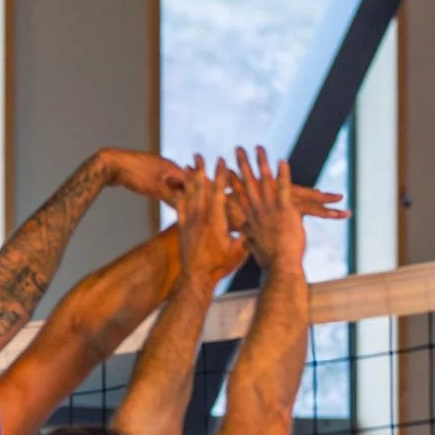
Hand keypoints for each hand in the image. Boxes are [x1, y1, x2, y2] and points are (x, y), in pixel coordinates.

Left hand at [96, 149, 193, 205]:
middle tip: (196, 207)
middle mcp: (166, 166)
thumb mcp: (155, 188)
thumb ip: (171, 197)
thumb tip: (184, 207)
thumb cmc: (134, 173)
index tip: (205, 202)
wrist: (111, 164)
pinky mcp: (146, 174)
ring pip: (171, 183)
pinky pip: (161, 183)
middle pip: (183, 182)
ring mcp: (156, 169)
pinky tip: (166, 199)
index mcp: (172, 167)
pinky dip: (166, 192)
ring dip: (177, 193)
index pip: (192, 180)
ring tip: (184, 206)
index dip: (199, 192)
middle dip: (189, 194)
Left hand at [169, 158, 245, 283]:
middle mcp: (201, 217)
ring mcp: (190, 222)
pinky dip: (179, 197)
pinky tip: (179, 189)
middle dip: (200, 170)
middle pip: (200, 188)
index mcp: (216, 220)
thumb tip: (255, 223)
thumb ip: (245, 235)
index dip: (220, 175)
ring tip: (187, 166)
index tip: (221, 161)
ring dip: (188, 179)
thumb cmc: (220, 266)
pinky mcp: (182, 229)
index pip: (218, 192)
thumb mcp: (238, 250)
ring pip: (189, 195)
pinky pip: (180, 208)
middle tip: (198, 156)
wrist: (196, 278)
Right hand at [225, 146, 309, 268]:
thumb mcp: (255, 250)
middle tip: (238, 149)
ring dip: (262, 163)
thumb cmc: (269, 262)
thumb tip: (246, 244)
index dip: (232, 180)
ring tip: (259, 147)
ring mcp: (270, 209)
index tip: (226, 168)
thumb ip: (250, 242)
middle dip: (242, 164)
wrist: (280, 267)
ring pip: (264, 181)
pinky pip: (284, 188)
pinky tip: (282, 161)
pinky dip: (283, 174)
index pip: (238, 195)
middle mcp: (257, 211)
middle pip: (247, 183)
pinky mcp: (285, 210)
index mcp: (250, 219)